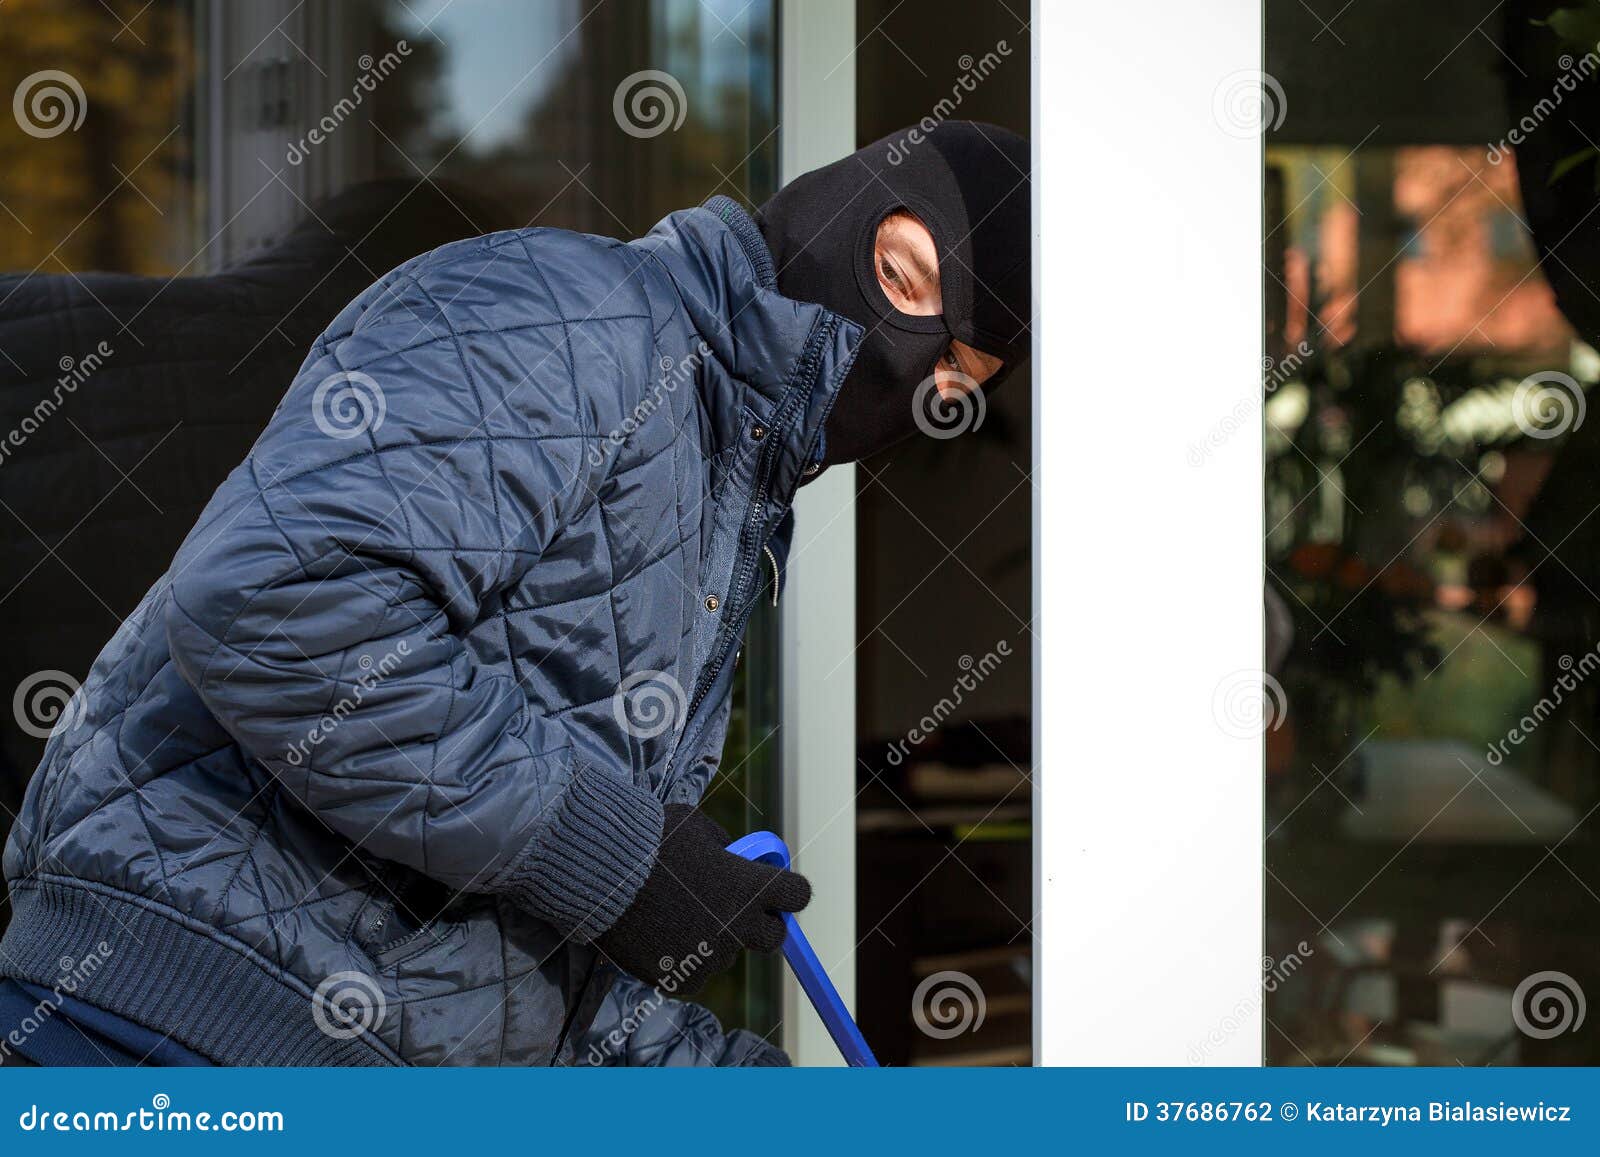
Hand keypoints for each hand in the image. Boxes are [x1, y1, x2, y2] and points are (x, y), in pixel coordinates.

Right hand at [595, 804, 809, 992]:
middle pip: (773, 938)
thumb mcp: (695, 827)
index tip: (776, 889)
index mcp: (748, 887)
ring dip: (712, 939)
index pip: (797, 895)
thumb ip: (723, 847)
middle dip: (760, 924)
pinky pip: (692, 973)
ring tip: (672, 915)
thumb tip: (732, 858)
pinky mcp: (680, 980)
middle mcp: (736, 927)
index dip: (788, 891)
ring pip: (724, 953)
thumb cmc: (648, 840)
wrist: (600, 874)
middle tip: (735, 910)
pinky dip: (681, 959)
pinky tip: (657, 934)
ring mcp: (709, 958)